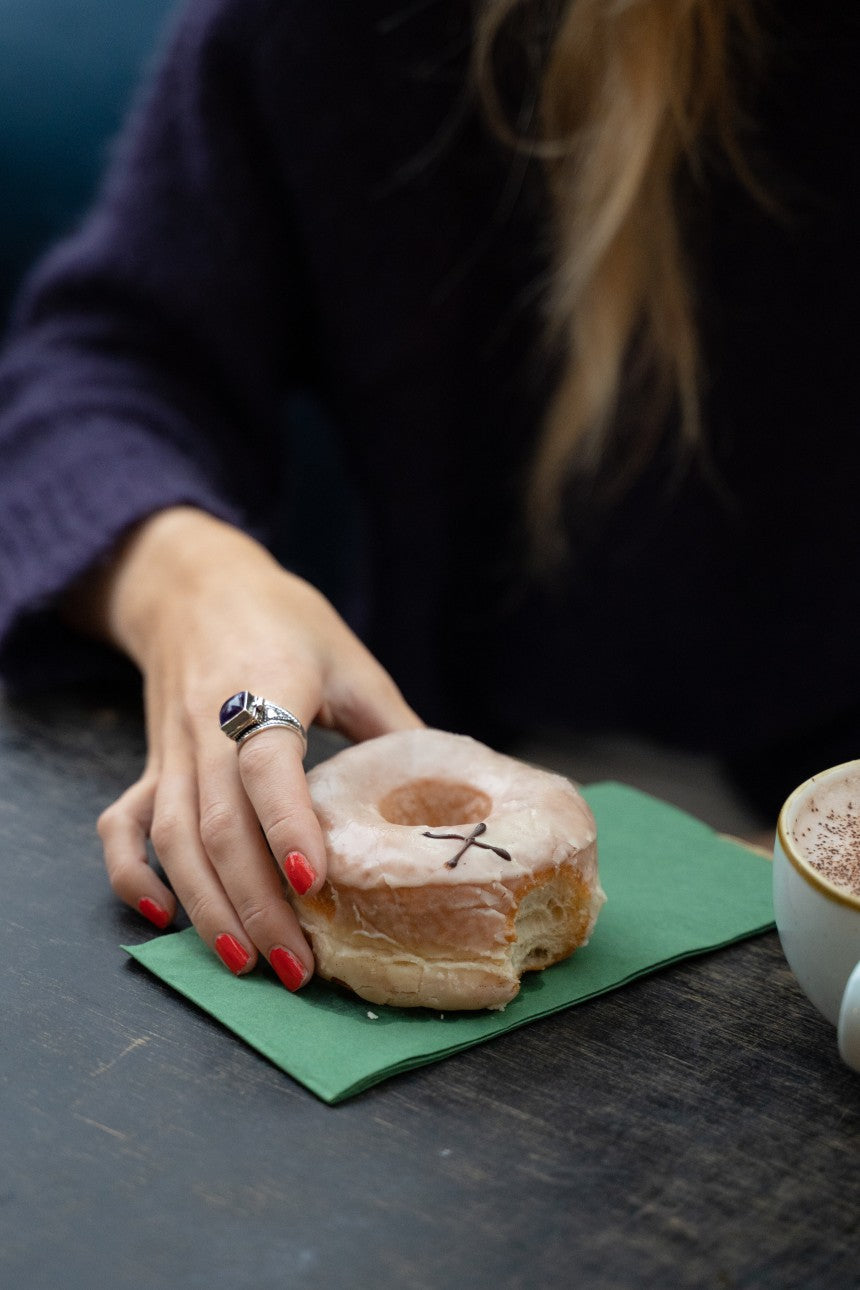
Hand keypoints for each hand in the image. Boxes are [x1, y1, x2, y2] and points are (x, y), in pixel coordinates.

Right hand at [68, 507, 421, 987]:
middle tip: (296, 966)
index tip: (319, 881)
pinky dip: (130, 874)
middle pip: (217, 825)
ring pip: (173, 839)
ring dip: (207, 906)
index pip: (267, 764)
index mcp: (264, 687)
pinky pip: (124, 825)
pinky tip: (161, 918)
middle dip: (255, 902)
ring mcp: (170, 749)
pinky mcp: (150, 762)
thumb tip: (443, 796)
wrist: (194, 584)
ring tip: (247, 963)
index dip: (288, 823)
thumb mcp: (350, 660)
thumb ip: (391, 726)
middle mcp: (207, 724)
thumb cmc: (283, 620)